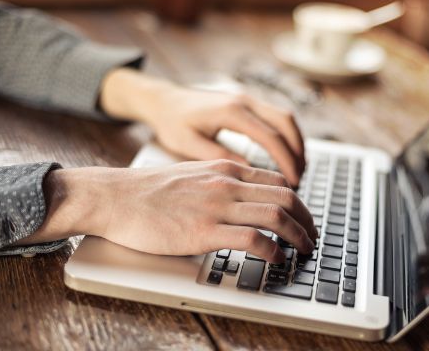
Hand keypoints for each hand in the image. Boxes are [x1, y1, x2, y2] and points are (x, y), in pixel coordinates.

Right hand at [18, 161, 316, 262]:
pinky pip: (254, 240)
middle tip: (312, 236)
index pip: (277, 181)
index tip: (303, 217)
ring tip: (304, 250)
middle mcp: (227, 184)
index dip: (298, 201)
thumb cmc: (149, 191)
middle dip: (307, 219)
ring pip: (277, 217)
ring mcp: (217, 207)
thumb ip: (219, 182)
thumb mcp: (192, 174)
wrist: (116, 197)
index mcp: (225, 169)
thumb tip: (241, 197)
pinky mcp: (204, 231)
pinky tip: (276, 259)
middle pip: (286, 198)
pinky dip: (273, 251)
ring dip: (298, 236)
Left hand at [99, 68, 304, 185]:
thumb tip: (249, 174)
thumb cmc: (172, 123)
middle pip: (286, 122)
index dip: (286, 160)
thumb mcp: (189, 145)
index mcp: (231, 111)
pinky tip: (287, 155)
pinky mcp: (247, 103)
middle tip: (300, 179)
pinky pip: (277, 117)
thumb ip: (219, 158)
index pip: (270, 136)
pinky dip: (287, 136)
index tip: (292, 183)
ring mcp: (248, 99)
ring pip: (285, 117)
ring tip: (298, 170)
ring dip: (296, 143)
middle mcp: (244, 100)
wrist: (163, 100)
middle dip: (298, 151)